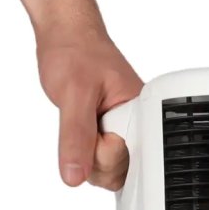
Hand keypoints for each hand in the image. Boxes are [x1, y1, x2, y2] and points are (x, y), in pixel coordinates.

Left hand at [36, 22, 142, 190]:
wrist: (65, 35)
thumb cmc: (75, 53)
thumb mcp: (73, 95)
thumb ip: (76, 138)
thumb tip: (75, 174)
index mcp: (142, 113)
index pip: (129, 163)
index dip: (103, 155)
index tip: (93, 128)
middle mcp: (138, 124)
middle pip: (120, 173)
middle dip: (94, 158)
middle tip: (84, 123)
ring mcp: (124, 130)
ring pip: (109, 170)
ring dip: (87, 154)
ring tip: (82, 121)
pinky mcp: (111, 132)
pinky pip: (101, 159)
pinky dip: (85, 150)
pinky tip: (83, 127)